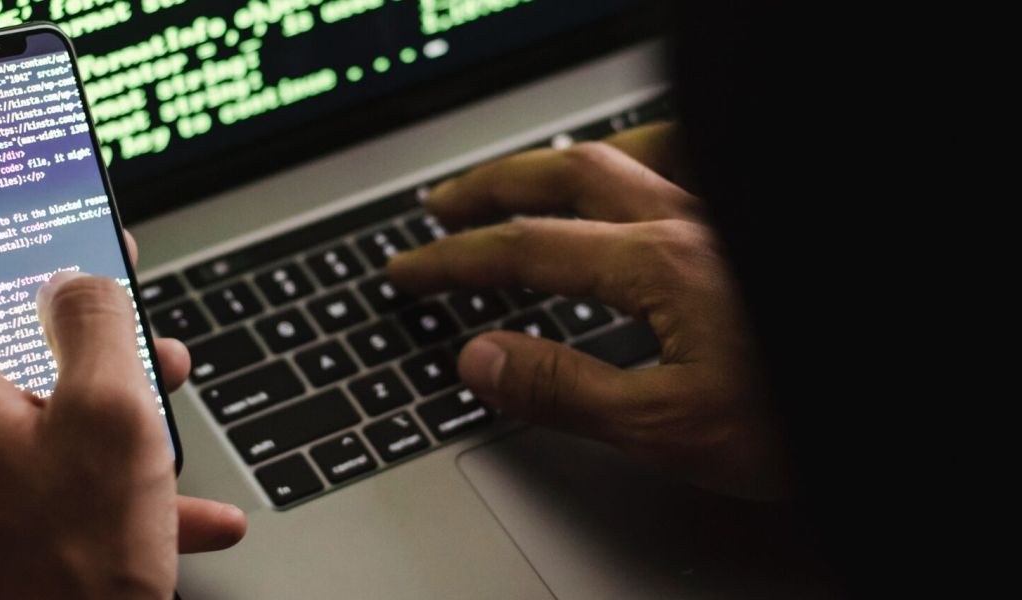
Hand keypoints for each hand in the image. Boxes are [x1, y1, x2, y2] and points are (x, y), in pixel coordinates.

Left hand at [0, 216, 245, 598]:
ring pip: (6, 410)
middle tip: (117, 316)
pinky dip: (82, 470)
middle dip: (58, 325)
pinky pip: (18, 474)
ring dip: (84, 399)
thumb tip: (79, 281)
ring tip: (159, 411)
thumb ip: (97, 324)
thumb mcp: (115, 419)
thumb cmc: (71, 571)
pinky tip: (164, 499)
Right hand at [387, 124, 787, 499]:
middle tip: (444, 208)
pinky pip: (686, 160)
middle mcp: (691, 222)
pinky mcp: (747, 229)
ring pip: (625, 153)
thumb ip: (567, 389)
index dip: (455, 260)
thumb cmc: (804, 418)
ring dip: (557, 163)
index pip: (527, 251)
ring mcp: (724, 215)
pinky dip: (639, 157)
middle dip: (491, 189)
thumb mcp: (670, 428)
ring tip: (522, 180)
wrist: (904, 408)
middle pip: (565, 177)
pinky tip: (633, 174)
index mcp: (660, 266)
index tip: (410, 269)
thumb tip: (481, 359)